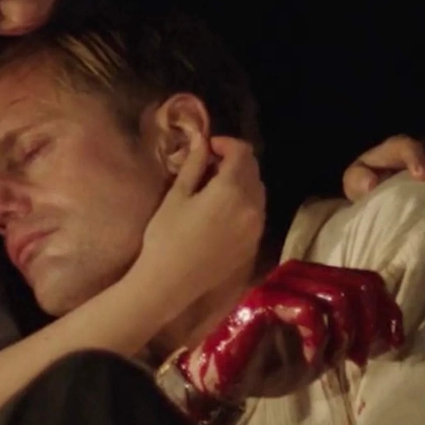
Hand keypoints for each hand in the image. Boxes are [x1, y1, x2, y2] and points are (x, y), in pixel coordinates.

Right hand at [136, 135, 265, 310]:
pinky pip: (256, 212)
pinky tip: (224, 209)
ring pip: (258, 191)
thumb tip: (202, 141)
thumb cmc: (166, 236)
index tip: (207, 147)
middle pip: (254, 170)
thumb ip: (195, 165)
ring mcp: (256, 227)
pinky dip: (245, 202)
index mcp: (232, 190)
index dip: (226, 143)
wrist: (170, 282)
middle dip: (235, 160)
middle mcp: (252, 206)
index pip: (242, 152)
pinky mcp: (253, 243)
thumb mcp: (177, 196)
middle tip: (210, 164)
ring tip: (217, 186)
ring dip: (242, 181)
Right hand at [176, 260, 403, 402]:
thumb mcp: (326, 352)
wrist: (228, 377)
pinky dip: (317, 340)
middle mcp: (299, 273)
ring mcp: (279, 283)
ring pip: (338, 296)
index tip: (393, 342)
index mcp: (314, 280)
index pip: (367, 279)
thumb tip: (392, 332)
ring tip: (336, 359)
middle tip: (361, 358)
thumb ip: (354, 336)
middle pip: (359, 285)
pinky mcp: (263, 299)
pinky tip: (311, 358)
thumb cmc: (272, 363)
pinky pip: (309, 311)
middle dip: (370, 325)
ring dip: (345, 334)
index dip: (388, 310)